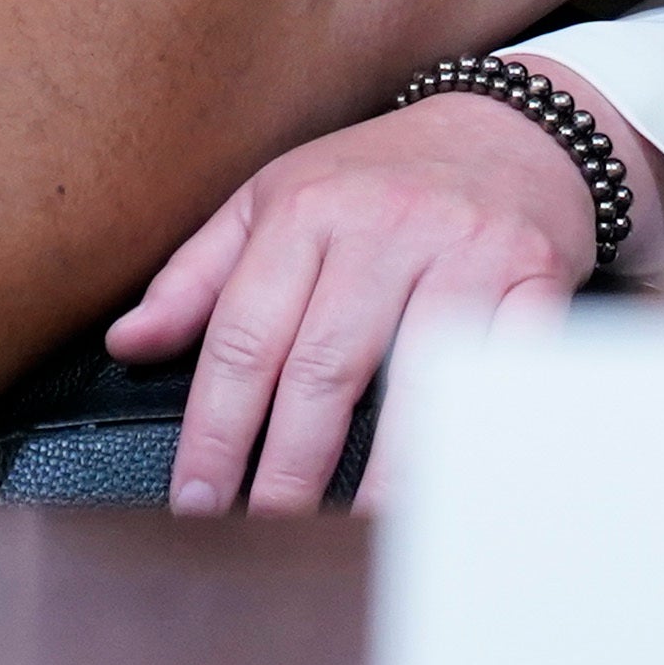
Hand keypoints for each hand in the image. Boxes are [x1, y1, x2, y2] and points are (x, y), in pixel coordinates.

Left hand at [106, 69, 630, 515]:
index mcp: (308, 210)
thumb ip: (198, 275)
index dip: (216, 430)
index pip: (246, 338)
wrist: (513, 126)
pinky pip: (504, 371)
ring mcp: (465, 252)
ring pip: (415, 384)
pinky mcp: (535, 278)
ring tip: (352, 538)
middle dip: (289, 470)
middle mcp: (385, 226)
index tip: (197, 499)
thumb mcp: (275, 198)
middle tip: (265, 537)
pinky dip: (478, 436)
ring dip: (383, 476)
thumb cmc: (382, 175)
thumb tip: (128, 343)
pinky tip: (452, 486)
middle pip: (324, 370)